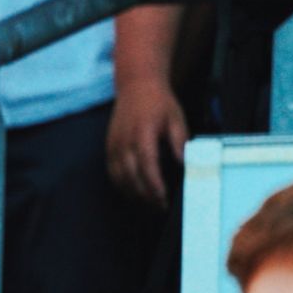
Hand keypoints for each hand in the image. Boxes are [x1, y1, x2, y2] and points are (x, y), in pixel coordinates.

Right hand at [107, 76, 187, 205]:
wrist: (136, 85)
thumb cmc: (159, 103)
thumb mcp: (177, 119)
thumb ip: (180, 141)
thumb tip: (184, 163)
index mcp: (142, 134)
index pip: (147, 166)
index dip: (154, 185)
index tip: (164, 198)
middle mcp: (124, 141)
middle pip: (131, 176)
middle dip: (145, 195)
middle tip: (160, 207)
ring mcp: (114, 144)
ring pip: (119, 177)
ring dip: (133, 193)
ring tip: (148, 203)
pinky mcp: (108, 146)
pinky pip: (112, 171)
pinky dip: (121, 184)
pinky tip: (133, 191)